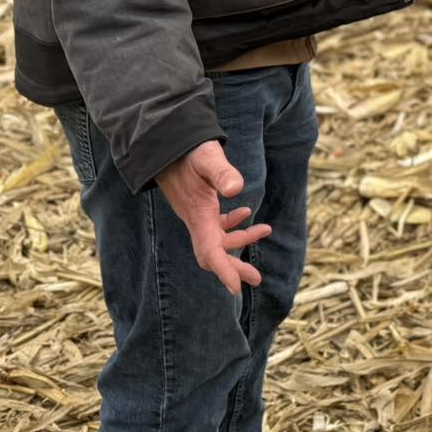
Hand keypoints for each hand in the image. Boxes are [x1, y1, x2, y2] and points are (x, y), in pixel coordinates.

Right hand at [155, 140, 270, 295]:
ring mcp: (196, 214)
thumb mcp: (207, 157)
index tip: (236, 289)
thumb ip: (222, 173)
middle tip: (256, 279)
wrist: (166, 143)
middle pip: (213, 254)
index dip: (223, 271)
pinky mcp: (199, 205)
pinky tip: (247, 213)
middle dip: (234, 267)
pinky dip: (232, 224)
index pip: (210, 252)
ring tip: (266, 230)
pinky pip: (215, 225)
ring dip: (240, 241)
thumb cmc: (187, 150)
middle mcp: (196, 219)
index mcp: (198, 215)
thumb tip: (237, 189)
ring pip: (217, 239)